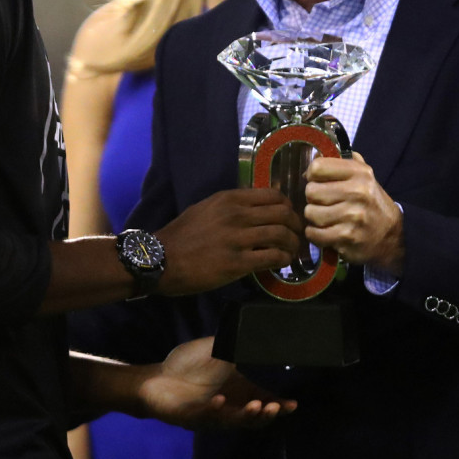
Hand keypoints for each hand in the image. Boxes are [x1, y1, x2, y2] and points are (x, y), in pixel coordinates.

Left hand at [138, 337, 296, 429]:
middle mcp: (229, 406)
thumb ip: (237, 343)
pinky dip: (215, 411)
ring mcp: (212, 414)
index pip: (263, 401)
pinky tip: (220, 401)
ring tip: (256, 406)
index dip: (279, 406)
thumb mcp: (218, 349)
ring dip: (247, 416)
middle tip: (276, 407)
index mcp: (237, 391)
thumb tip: (259, 328)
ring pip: (235, 421)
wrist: (157, 377)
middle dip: (267, 414)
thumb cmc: (189, 364)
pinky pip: (207, 417)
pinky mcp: (193, 417)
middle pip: (254, 418)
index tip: (293, 405)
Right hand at [157, 188, 301, 295]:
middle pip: (283, 213)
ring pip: (281, 235)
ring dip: (292, 244)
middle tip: (297, 234)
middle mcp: (237, 214)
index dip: (288, 205)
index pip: (273, 195)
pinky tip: (281, 263)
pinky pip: (272, 257)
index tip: (290, 215)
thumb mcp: (206, 208)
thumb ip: (230, 206)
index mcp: (229, 199)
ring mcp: (238, 238)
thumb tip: (256, 208)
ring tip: (292, 251)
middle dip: (295, 225)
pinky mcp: (238, 263)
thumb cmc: (182, 234)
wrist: (161, 259)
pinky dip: (283, 259)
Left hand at [303, 151, 403, 271]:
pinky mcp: (348, 237)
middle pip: (311, 191)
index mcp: (359, 173)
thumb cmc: (370, 201)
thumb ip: (340, 161)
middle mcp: (358, 192)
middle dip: (313, 199)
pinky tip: (325, 231)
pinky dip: (315, 234)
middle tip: (323, 203)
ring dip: (314, 218)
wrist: (392, 234)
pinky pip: (314, 234)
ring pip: (311, 213)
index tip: (317, 181)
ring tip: (326, 218)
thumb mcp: (363, 175)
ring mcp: (353, 216)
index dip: (312, 175)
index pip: (318, 167)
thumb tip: (313, 156)